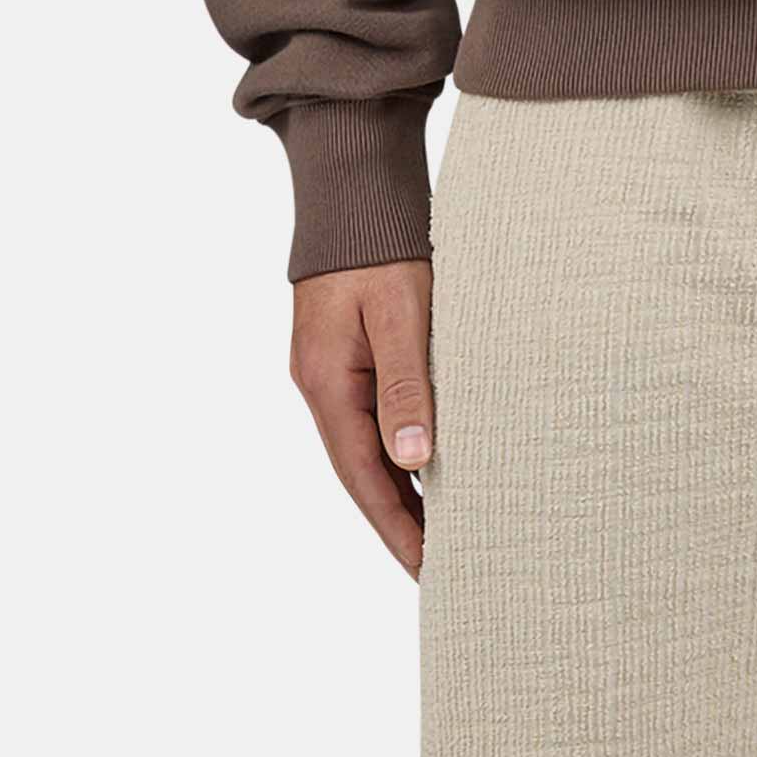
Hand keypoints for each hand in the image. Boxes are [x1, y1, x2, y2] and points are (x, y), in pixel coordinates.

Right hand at [290, 259, 434, 576]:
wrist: (352, 188)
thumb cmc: (380, 246)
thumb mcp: (400, 313)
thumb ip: (405, 384)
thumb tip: (414, 459)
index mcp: (327, 383)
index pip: (364, 476)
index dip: (396, 525)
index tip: (426, 568)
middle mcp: (320, 385)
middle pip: (360, 471)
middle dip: (396, 520)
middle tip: (436, 566)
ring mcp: (329, 370)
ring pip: (365, 446)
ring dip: (397, 488)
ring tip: (436, 530)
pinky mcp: (345, 353)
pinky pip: (369, 416)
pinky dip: (394, 447)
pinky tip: (421, 462)